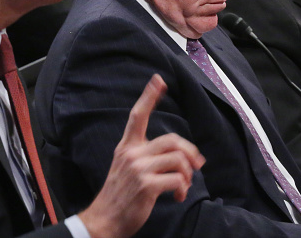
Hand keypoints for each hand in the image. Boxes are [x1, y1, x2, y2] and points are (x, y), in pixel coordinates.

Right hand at [79, 74, 204, 237]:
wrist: (104, 220)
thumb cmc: (120, 194)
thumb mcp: (126, 167)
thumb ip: (145, 155)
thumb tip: (179, 155)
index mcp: (127, 147)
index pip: (137, 116)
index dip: (149, 97)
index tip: (158, 80)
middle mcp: (132, 154)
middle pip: (172, 139)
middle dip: (189, 151)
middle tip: (196, 164)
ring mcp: (139, 169)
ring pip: (178, 159)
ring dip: (188, 174)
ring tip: (183, 185)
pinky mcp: (147, 186)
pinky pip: (178, 179)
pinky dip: (183, 188)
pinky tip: (178, 196)